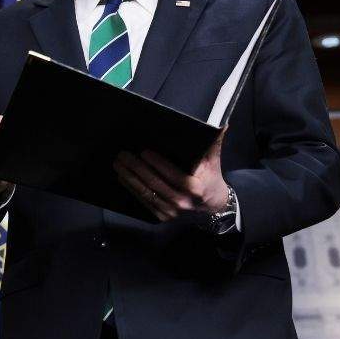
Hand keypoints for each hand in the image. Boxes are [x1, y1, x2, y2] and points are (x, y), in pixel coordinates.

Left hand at [112, 130, 229, 221]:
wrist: (213, 206)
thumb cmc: (210, 179)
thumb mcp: (213, 162)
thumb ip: (213, 143)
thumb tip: (221, 122)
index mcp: (195, 188)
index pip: (174, 175)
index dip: (158, 164)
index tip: (144, 152)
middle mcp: (182, 201)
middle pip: (155, 184)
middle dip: (136, 168)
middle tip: (122, 155)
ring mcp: (171, 211)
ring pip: (146, 193)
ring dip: (129, 178)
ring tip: (118, 164)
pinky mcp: (163, 216)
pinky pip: (144, 202)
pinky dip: (131, 189)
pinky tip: (122, 178)